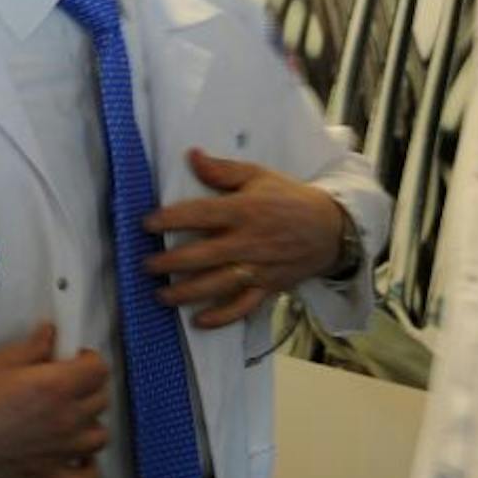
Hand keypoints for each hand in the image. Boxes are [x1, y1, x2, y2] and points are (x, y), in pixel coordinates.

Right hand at [0, 323, 109, 477]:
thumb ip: (32, 349)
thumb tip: (52, 334)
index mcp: (55, 387)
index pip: (99, 370)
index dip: (88, 360)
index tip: (70, 359)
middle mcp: (65, 420)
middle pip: (100, 399)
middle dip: (86, 386)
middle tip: (62, 382)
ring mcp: (58, 452)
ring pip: (99, 437)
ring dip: (89, 423)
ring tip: (67, 415)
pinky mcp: (43, 476)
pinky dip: (87, 470)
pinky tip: (76, 457)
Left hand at [144, 148, 345, 328]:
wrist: (331, 229)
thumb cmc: (289, 199)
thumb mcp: (259, 176)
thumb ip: (223, 170)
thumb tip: (192, 156)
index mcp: (245, 210)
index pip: (202, 215)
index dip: (172, 219)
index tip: (148, 224)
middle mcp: (249, 241)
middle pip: (203, 255)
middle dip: (171, 263)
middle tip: (146, 265)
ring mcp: (258, 268)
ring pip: (218, 284)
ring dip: (187, 293)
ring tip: (162, 295)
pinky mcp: (268, 287)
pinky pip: (243, 306)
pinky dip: (222, 317)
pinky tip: (199, 321)